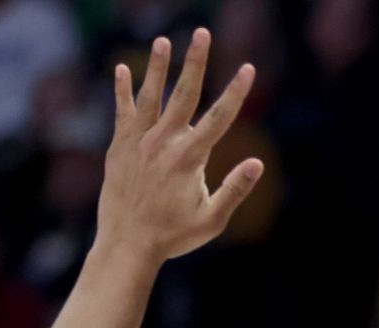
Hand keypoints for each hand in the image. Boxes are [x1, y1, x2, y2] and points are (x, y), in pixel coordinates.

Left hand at [98, 31, 262, 263]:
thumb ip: (235, 190)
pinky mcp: (119, 148)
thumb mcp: (213, 220)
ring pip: (151, 96)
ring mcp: (138, 142)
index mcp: (189, 159)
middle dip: (196, 62)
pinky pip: (122, 112)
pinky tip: (122, 69)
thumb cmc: (174, 235)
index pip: (219, 118)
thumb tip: (259, 163)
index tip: (248, 69)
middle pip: (184, 94)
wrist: (127, 244)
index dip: (236, 92)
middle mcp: (163, 143)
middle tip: (202, 33)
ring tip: (164, 40)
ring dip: (158, 67)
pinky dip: (122, 91)